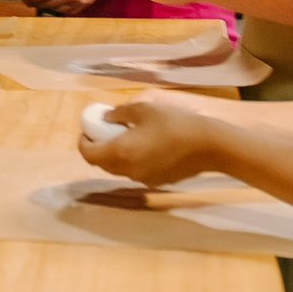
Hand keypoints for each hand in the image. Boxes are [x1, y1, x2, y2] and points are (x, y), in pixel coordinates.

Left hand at [24, 0, 117, 13]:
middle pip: (47, 5)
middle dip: (37, 4)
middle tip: (30, 2)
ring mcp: (77, 2)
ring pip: (57, 10)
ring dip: (48, 8)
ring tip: (42, 4)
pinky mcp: (84, 4)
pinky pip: (69, 12)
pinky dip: (60, 10)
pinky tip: (57, 5)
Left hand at [78, 91, 223, 186]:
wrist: (208, 145)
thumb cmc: (174, 122)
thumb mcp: (144, 109)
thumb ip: (120, 114)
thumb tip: (106, 117)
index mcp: (120, 152)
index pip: (89, 154)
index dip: (84, 142)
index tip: (87, 130)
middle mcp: (128, 171)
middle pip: (102, 164)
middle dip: (99, 149)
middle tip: (105, 132)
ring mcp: (144, 179)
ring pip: (120, 169)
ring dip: (116, 155)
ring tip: (127, 137)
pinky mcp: (158, 182)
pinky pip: (137, 172)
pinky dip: (133, 161)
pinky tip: (147, 147)